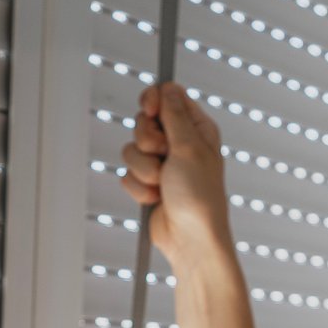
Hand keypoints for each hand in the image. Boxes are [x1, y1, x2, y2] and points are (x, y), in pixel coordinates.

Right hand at [119, 82, 233, 267]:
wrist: (190, 239)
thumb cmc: (200, 198)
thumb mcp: (189, 148)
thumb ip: (175, 115)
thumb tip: (168, 88)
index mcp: (196, 129)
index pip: (168, 97)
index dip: (153, 100)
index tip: (150, 109)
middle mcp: (178, 144)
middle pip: (143, 123)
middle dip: (147, 143)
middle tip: (163, 156)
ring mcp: (162, 164)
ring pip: (131, 150)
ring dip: (144, 170)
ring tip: (162, 183)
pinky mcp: (147, 183)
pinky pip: (127, 174)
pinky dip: (139, 188)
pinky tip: (157, 198)